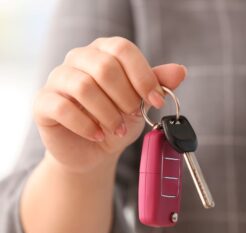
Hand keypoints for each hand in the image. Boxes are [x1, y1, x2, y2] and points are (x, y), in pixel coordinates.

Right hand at [33, 37, 186, 172]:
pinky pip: (62, 108)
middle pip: (104, 67)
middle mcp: (78, 59)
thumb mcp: (140, 103)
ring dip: (108, 114)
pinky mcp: (44, 103)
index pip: (123, 50)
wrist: (94, 149)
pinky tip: (98, 135)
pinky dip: (86, 125)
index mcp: (103, 53)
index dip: (143, 77)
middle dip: (125, 98)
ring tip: (117, 129)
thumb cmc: (117, 121)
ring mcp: (58, 79)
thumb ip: (156, 85)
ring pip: (83, 87)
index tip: (156, 102)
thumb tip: (180, 71)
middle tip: (132, 116)